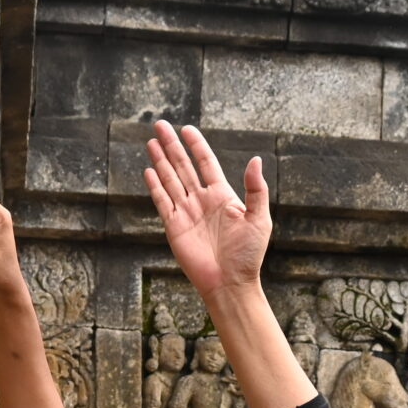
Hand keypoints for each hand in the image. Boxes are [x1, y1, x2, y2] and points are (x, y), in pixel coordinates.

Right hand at [144, 120, 270, 299]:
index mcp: (222, 196)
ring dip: (160, 161)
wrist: (230, 283)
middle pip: (183, 166)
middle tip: (160, 125)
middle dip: (172, 146)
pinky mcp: (174, 227)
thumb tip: (255, 159)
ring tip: (151, 141)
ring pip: (170, 180)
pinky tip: (149, 170)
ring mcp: (187, 213)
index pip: (206, 163)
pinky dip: (155, 186)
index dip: (196, 145)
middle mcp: (202, 201)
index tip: (187, 129)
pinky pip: (162, 201)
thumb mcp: (259, 219)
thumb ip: (256, 189)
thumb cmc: (249, 255)